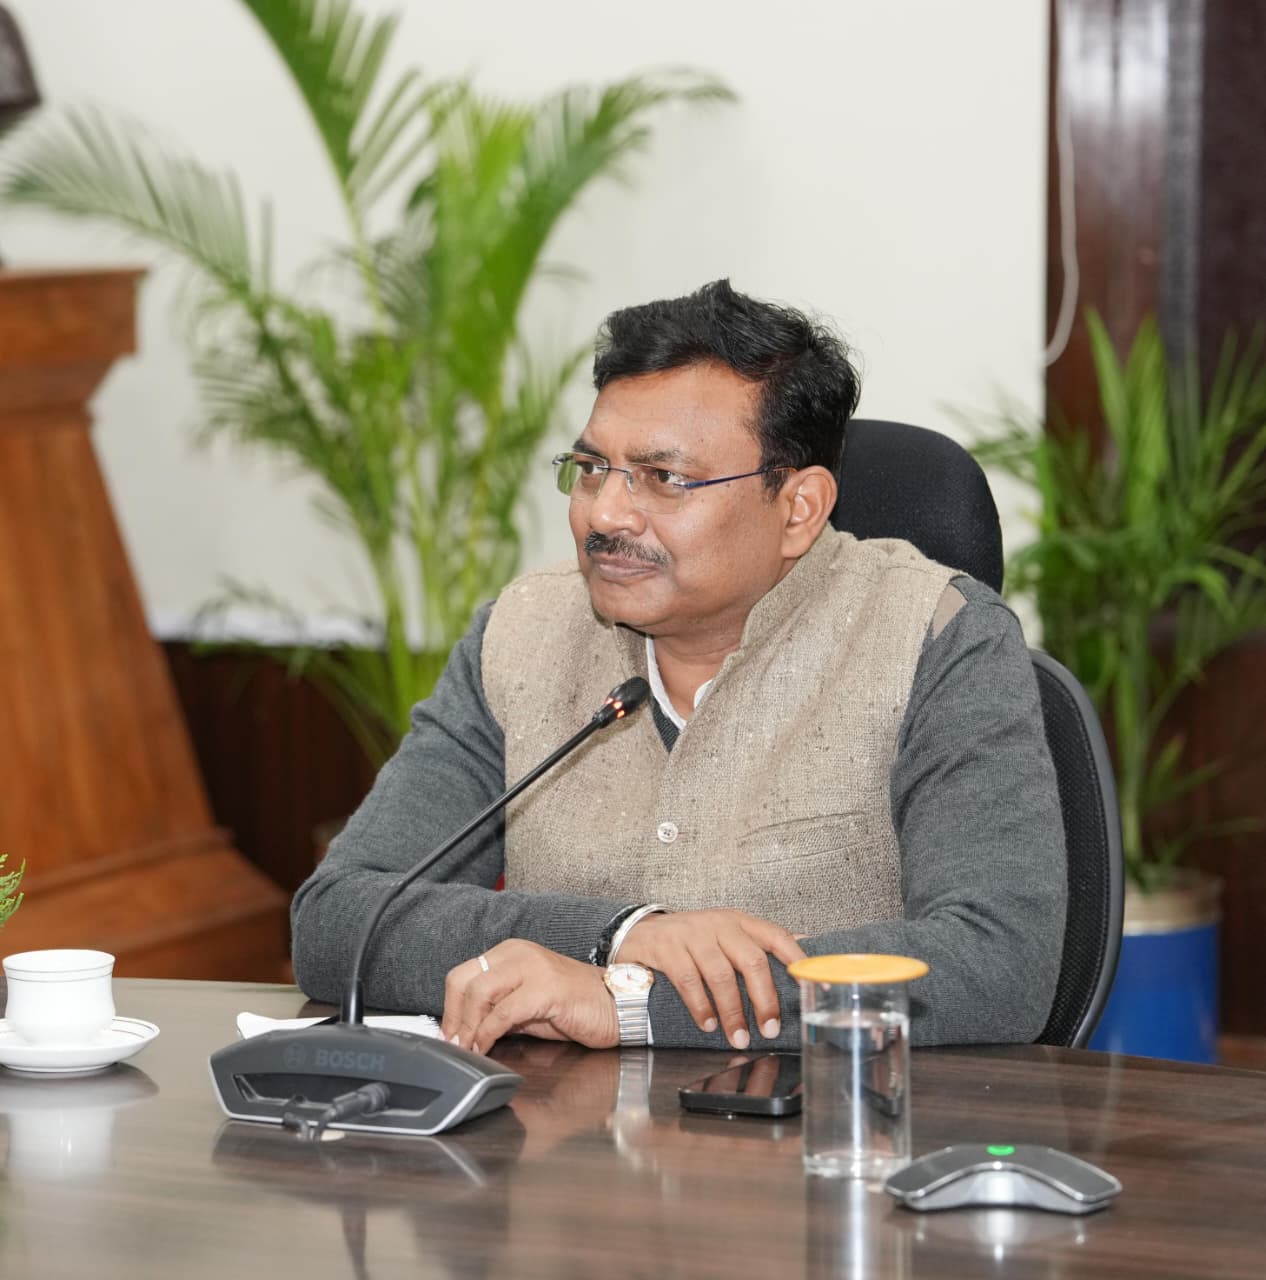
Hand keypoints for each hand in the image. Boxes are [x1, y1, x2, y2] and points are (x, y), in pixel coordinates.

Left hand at [441, 939, 618, 1053]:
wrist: (615, 1005)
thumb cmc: (572, 1007)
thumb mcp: (525, 1004)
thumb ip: (496, 1008)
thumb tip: (462, 1030)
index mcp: (510, 953)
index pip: (462, 975)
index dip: (450, 1009)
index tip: (448, 1037)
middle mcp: (517, 953)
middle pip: (463, 980)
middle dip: (453, 1018)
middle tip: (453, 1047)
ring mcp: (532, 968)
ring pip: (479, 993)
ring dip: (467, 1028)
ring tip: (467, 1051)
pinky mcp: (546, 988)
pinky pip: (503, 1012)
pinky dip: (487, 1034)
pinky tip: (486, 1048)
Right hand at [615, 909, 805, 1048]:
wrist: (642, 931)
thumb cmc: (693, 939)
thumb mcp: (727, 935)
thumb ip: (759, 944)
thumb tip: (804, 949)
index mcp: (740, 922)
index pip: (777, 937)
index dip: (797, 961)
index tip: (811, 986)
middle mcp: (720, 925)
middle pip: (752, 961)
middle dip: (764, 999)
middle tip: (769, 1029)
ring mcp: (692, 935)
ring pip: (721, 975)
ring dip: (732, 1012)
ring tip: (738, 1036)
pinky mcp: (668, 948)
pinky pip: (689, 981)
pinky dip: (701, 1007)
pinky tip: (708, 1024)